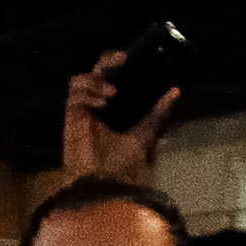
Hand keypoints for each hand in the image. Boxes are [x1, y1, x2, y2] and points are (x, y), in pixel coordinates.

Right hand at [65, 51, 178, 177]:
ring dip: (96, 81)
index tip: (129, 57)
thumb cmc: (123, 168)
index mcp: (112, 108)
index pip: (110, 76)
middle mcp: (95, 107)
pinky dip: (87, 96)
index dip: (115, 62)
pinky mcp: (70, 121)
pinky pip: (73, 97)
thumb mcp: (145, 135)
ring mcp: (81, 113)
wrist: (107, 188)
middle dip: (107, 61)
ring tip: (111, 95)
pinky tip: (100, 106)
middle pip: (95, 72)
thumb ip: (157, 114)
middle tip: (122, 60)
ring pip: (79, 80)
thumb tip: (175, 93)